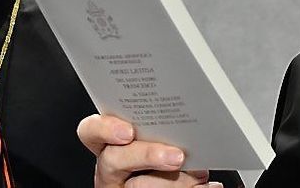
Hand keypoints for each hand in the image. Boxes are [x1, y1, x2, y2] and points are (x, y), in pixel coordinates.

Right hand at [78, 114, 220, 187]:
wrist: (172, 184)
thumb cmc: (168, 155)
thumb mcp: (157, 137)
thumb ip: (158, 127)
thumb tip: (185, 118)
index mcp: (111, 145)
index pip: (91, 131)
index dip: (104, 128)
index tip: (128, 131)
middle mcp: (111, 170)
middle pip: (114, 160)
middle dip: (147, 155)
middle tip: (176, 157)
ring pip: (138, 186)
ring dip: (173, 181)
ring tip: (198, 174)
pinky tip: (208, 186)